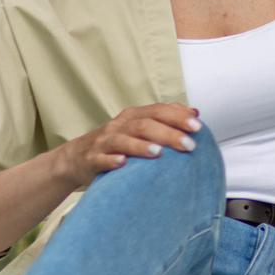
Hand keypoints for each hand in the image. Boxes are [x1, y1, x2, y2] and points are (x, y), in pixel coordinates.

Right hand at [59, 103, 201, 188]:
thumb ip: (165, 118)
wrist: (77, 157)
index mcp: (133, 116)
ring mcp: (104, 142)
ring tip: (158, 152)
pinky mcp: (92, 159)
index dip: (178, 117)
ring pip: (124, 140)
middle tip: (189, 145)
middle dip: (168, 133)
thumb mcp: (138, 125)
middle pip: (145, 125)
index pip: (158, 111)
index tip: (198, 126)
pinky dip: (112, 160)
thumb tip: (194, 113)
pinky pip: (101, 159)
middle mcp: (120, 126)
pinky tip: (123, 163)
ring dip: (141, 146)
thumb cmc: (116, 141)